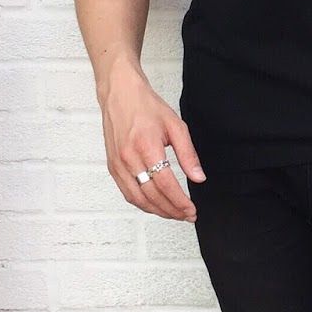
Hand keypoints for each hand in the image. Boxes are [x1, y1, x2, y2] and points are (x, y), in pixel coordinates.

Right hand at [100, 67, 204, 220]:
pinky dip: (142, 203)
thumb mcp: (176, 126)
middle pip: (151, 195)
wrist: (120, 95)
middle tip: (187, 215)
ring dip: (157, 211)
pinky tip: (156, 205)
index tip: (192, 210)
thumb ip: (188, 154)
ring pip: (137, 199)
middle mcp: (128, 158)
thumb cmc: (147, 107)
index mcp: (146, 147)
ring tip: (174, 214)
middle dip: (171, 210)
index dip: (180, 201)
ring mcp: (117, 164)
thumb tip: (199, 177)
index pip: (165, 184)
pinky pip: (127, 192)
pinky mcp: (112, 166)